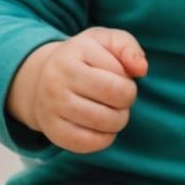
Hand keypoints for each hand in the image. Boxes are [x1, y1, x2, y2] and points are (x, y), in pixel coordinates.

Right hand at [8, 27, 147, 153]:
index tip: (119, 79)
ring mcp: (51, 107)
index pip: (118, 79)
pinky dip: (104, 138)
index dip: (128, 83)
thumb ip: (127, 47)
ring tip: (111, 110)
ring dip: (118, 120)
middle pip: (115, 100)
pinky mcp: (52, 131)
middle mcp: (57, 80)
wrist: (43, 78)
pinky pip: (89, 143)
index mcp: (73, 54)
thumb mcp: (105, 41)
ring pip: (104, 124)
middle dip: (126, 102)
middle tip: (119, 98)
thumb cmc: (84, 58)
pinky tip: (101, 126)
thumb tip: (141, 69)